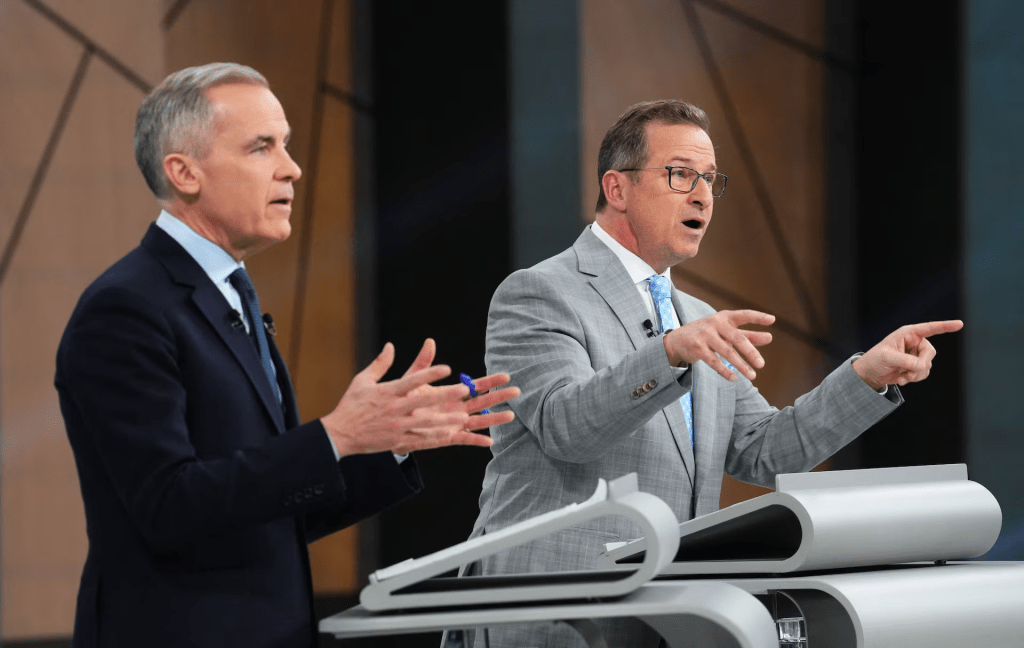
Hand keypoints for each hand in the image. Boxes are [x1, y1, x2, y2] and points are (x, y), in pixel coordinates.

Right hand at [321, 340, 494, 456]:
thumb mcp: (362, 380)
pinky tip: (449, 433)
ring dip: (446, 420)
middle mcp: (394, 408)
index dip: (430, 374)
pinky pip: (419, 439)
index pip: (412, 380)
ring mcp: (396, 426)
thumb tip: (390, 346)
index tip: (447, 368)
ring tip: (463, 417)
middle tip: (464, 390)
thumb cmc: (351, 405)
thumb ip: (379, 364)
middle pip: (424, 401)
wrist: (339, 433)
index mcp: (387, 392)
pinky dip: (435, 436)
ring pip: (426, 423)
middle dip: (445, 395)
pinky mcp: (396, 441)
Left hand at [396, 340, 518, 453]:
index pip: (475, 386)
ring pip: (478, 420)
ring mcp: (453, 423)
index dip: (491, 381)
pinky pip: (463, 439)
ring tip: (511, 415)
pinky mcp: (446, 437)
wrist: (390, 422)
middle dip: (499, 396)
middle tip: (517, 391)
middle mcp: (456, 408)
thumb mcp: (413, 380)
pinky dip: (475, 440)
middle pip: (482, 402)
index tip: (506, 376)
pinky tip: (489, 441)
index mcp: (452, 394)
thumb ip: (423, 363)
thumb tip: (430, 342)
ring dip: (494, 418)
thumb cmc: (402, 400)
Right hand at [663, 310, 774, 381]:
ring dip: (741, 365)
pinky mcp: (697, 348)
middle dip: (750, 352)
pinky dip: (725, 371)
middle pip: (737, 338)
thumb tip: (769, 338)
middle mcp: (715, 324)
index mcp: (725, 317)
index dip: (758, 317)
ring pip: (727, 352)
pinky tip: (734, 378)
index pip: (744, 315)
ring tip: (752, 375)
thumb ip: (748, 335)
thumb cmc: (708, 334)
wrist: (678, 340)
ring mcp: (705, 336)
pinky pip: (714, 362)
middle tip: (761, 364)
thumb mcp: (727, 332)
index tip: (772, 320)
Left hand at [852, 320, 963, 389]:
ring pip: (928, 366)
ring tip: (901, 376)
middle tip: (908, 372)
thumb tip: (922, 366)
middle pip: (930, 353)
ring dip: (915, 374)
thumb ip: (906, 360)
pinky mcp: (916, 366)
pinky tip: (901, 379)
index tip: (960, 324)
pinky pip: (924, 373)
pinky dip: (914, 379)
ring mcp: (916, 355)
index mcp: (908, 334)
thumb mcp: (887, 357)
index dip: (945, 326)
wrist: (870, 374)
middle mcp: (915, 343)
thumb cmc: (875, 360)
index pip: (930, 328)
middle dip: (920, 365)